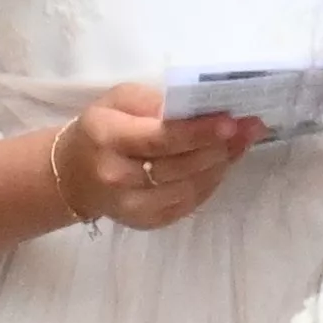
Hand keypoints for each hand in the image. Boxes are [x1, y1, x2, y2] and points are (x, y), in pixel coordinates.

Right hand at [59, 82, 259, 230]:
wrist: (73, 175)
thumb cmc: (102, 128)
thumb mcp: (119, 100)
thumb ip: (156, 101)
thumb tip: (200, 108)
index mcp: (108, 138)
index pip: (161, 138)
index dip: (200, 132)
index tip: (233, 122)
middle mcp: (117, 177)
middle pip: (181, 166)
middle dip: (220, 147)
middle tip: (250, 128)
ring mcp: (131, 206)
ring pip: (189, 188)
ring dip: (221, 165)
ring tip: (241, 143)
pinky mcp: (145, 222)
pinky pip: (188, 204)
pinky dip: (210, 183)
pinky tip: (221, 164)